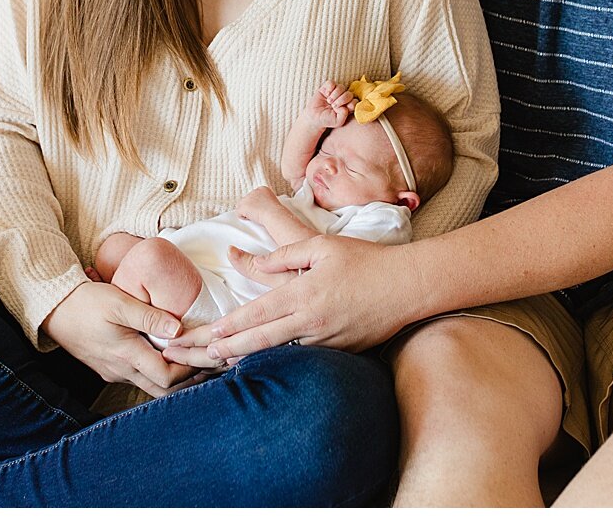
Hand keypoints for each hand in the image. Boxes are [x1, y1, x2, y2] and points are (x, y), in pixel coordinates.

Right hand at [41, 280, 196, 395]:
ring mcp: (113, 372)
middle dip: (187, 380)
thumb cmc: (87, 302)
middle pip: (161, 389)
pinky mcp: (108, 368)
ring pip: (150, 386)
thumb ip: (149, 316)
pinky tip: (166, 358)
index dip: (188, 369)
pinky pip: (138, 379)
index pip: (166, 377)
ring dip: (172, 378)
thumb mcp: (119, 302)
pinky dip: (156, 373)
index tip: (202, 353)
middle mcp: (121, 370)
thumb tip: (178, 328)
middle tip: (206, 364)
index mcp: (126, 355)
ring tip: (192, 361)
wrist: (54, 308)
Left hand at [167, 235, 418, 361]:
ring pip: (280, 356)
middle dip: (226, 351)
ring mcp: (326, 340)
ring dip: (250, 361)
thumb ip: (285, 254)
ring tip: (222, 366)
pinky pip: (305, 359)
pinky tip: (265, 367)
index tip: (208, 334)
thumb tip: (253, 262)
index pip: (257, 313)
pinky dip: (281, 364)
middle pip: (260, 341)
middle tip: (203, 357)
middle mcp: (311, 321)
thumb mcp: (323, 246)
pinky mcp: (341, 351)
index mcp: (304, 293)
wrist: (408, 287)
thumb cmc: (366, 260)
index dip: (229, 326)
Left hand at [235, 185, 280, 220]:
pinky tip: (251, 218)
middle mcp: (253, 191)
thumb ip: (264, 200)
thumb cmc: (275, 212)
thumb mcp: (272, 202)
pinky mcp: (242, 206)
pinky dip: (243, 218)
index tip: (262, 209)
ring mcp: (247, 198)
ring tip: (255, 216)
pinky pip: (238, 213)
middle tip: (258, 214)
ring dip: (246, 212)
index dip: (256, 204)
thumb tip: (260, 206)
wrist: (273, 214)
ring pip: (241, 206)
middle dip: (250, 208)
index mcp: (262, 189)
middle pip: (247, 200)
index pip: (254, 196)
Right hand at [304, 81, 356, 132]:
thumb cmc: (327, 120)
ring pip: (341, 87)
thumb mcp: (337, 121)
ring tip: (329, 101)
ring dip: (335, 95)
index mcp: (348, 106)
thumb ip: (344, 115)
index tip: (341, 109)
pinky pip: (332, 82)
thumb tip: (345, 106)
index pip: (355, 101)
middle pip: (349, 94)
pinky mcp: (327, 87)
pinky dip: (329, 88)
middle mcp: (343, 97)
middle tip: (333, 106)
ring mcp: (335, 92)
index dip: (350, 105)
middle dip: (342, 100)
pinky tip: (326, 94)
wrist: (314, 117)